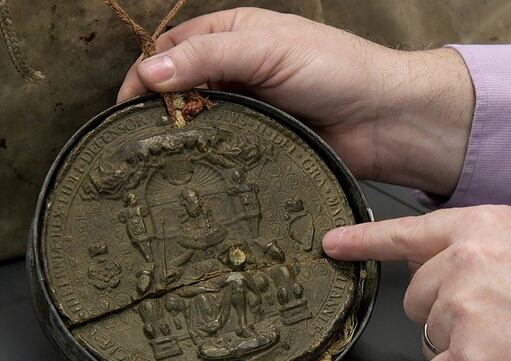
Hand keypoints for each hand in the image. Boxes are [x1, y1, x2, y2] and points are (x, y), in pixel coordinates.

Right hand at [118, 7, 473, 195]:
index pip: (171, 50)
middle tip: (138, 141)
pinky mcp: (258, 146)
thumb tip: (148, 74)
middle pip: (178, 89)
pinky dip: (205, 160)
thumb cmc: (334, 68)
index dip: (144, 74)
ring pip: (197, 123)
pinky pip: (222, 152)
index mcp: (231, 36)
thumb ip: (208, 58)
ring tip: (159, 162)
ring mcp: (247, 111)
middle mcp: (233, 72)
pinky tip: (192, 174)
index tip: (125, 107)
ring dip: (180, 138)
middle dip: (157, 110)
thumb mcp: (267, 49)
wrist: (385, 118)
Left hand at [323, 205, 510, 360]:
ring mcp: (462, 310)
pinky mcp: (466, 357)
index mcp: (482, 228)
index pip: (408, 233)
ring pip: (428, 339)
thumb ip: (480, 248)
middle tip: (499, 320)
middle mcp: (463, 263)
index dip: (364, 242)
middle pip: (416, 298)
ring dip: (461, 349)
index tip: (333, 246)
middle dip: (446, 314)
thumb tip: (437, 263)